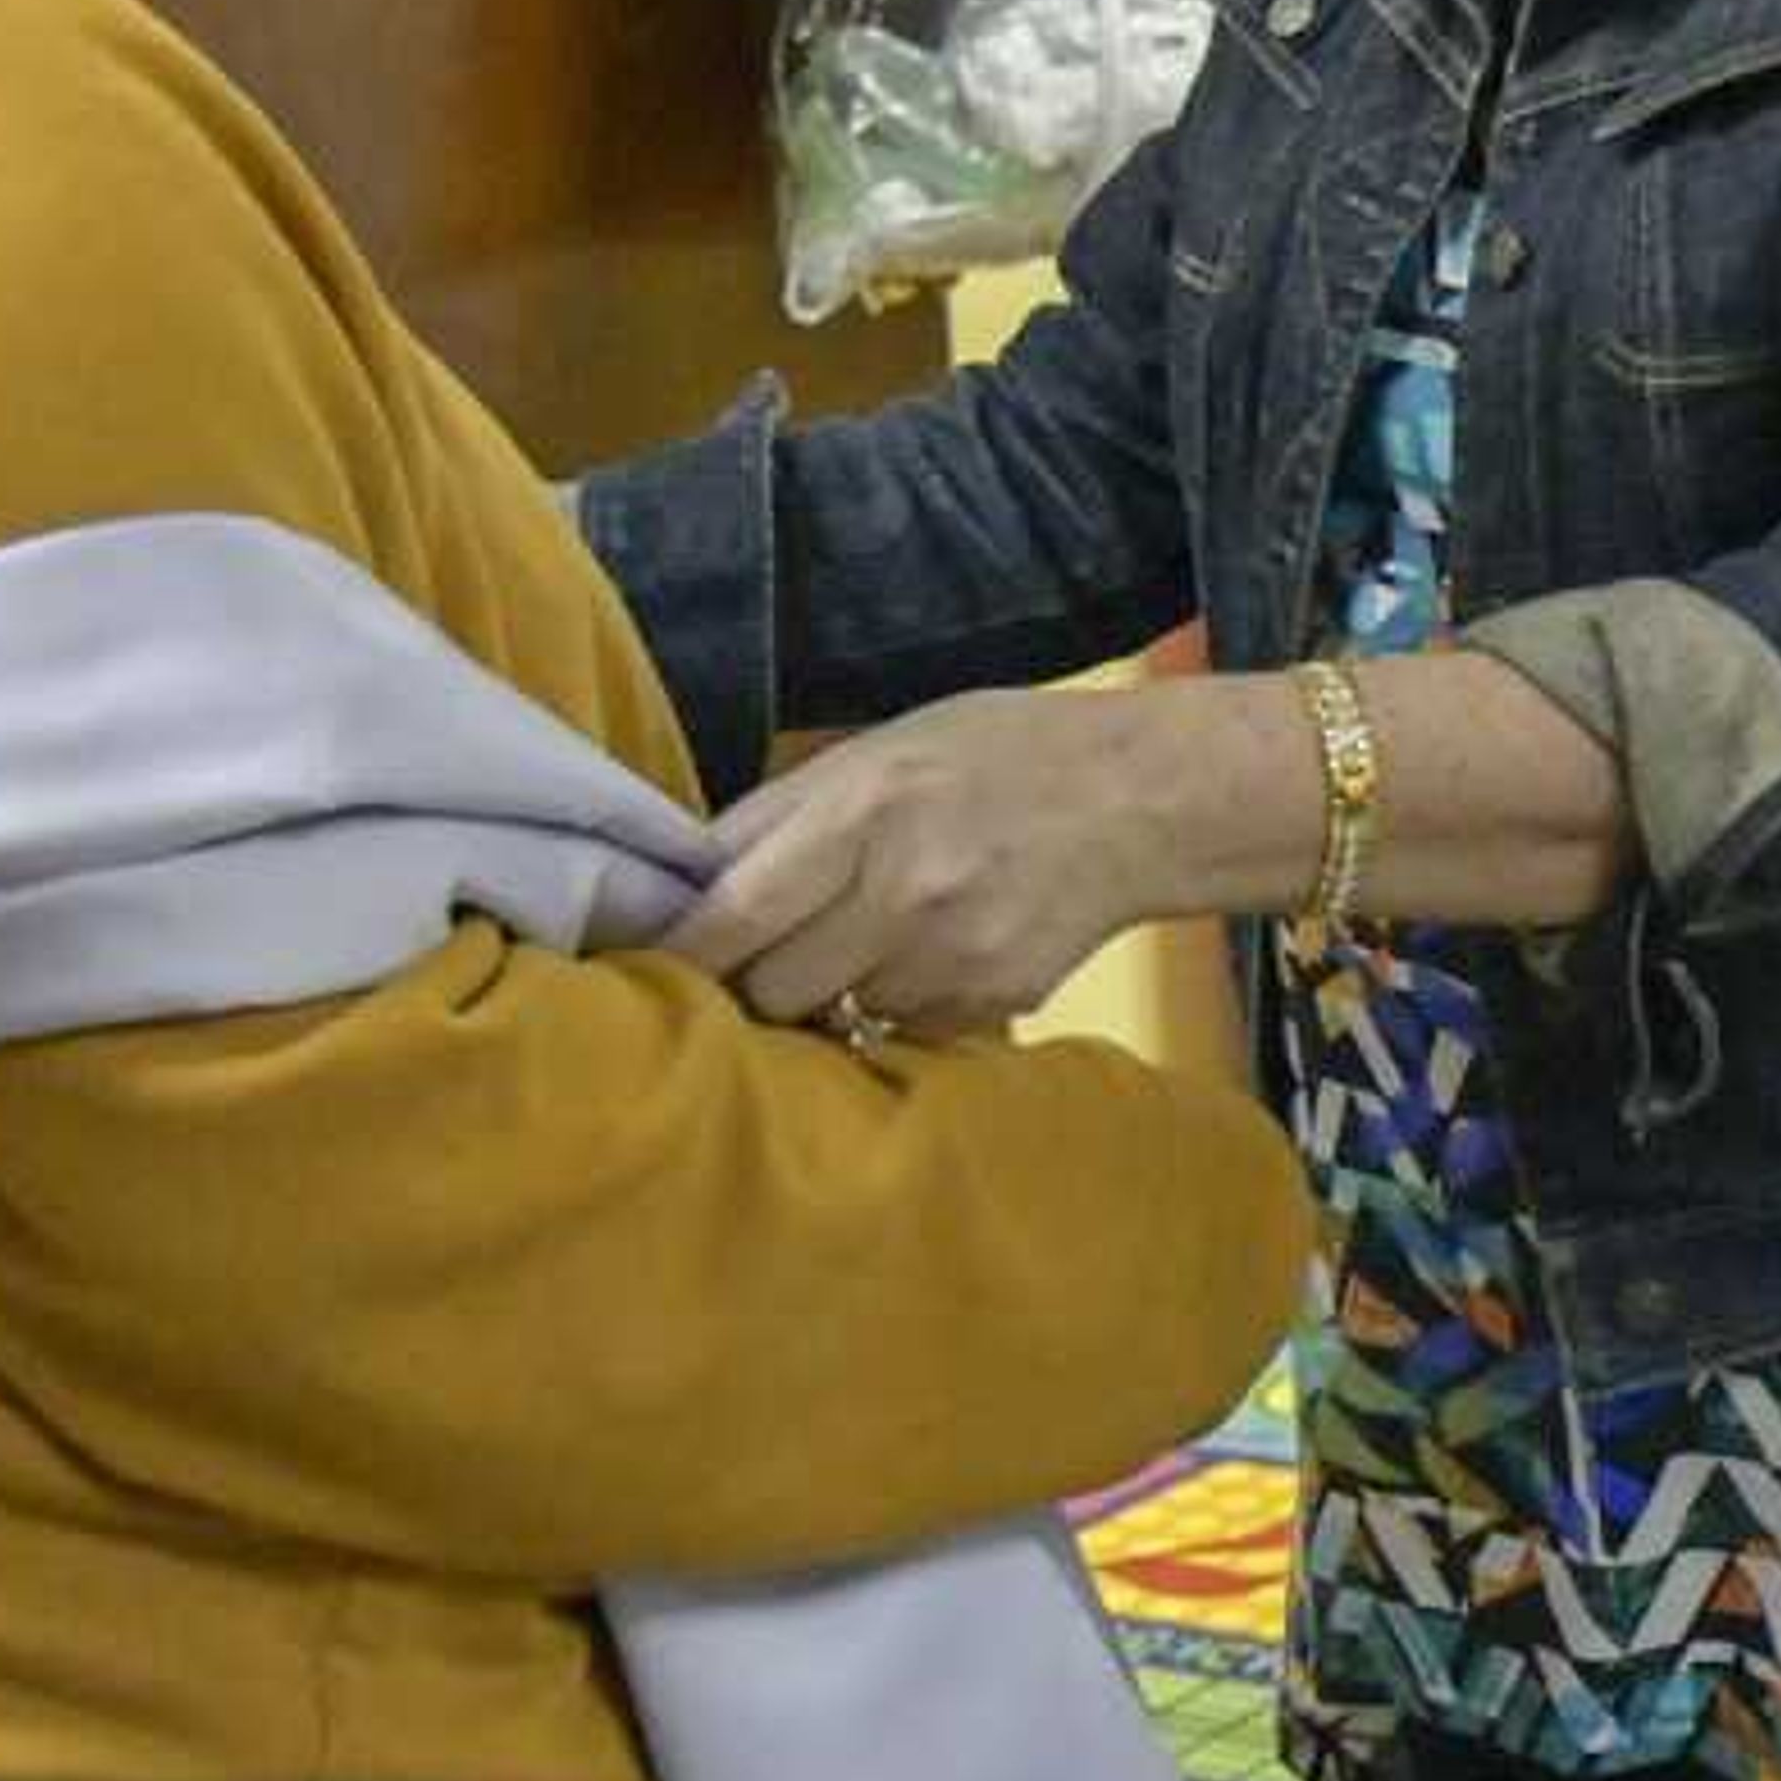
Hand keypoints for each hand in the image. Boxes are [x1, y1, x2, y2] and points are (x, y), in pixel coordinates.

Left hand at [667, 689, 1161, 1037]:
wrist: (1138, 801)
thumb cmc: (990, 756)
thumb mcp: (875, 750)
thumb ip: (775, 816)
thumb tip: (681, 882)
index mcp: (860, 813)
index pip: (732, 916)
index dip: (679, 952)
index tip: (643, 966)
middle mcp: (902, 895)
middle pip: (769, 991)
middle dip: (748, 981)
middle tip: (753, 956)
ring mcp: (951, 962)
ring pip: (831, 1020)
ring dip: (822, 996)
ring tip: (856, 941)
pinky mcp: (990, 1008)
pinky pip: (898, 1031)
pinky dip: (888, 1005)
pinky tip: (923, 954)